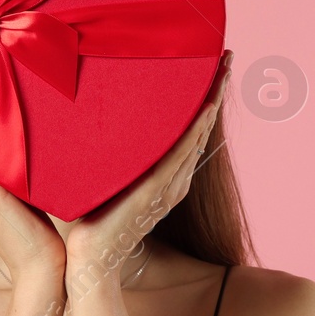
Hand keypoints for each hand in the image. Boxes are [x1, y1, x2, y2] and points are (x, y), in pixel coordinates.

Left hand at [65, 49, 232, 267]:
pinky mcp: (156, 190)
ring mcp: (168, 186)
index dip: (204, 102)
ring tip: (223, 70)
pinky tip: (205, 107)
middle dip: (215, 92)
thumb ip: (111, 160)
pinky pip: (181, 154)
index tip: (209, 71)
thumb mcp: (106, 182)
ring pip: (198, 135)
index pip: (191, 133)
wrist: (89, 258)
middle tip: (226, 57)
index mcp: (165, 179)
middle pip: (202, 129)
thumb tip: (99, 128)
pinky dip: (195, 130)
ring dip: (212, 101)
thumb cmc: (90, 224)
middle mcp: (174, 181)